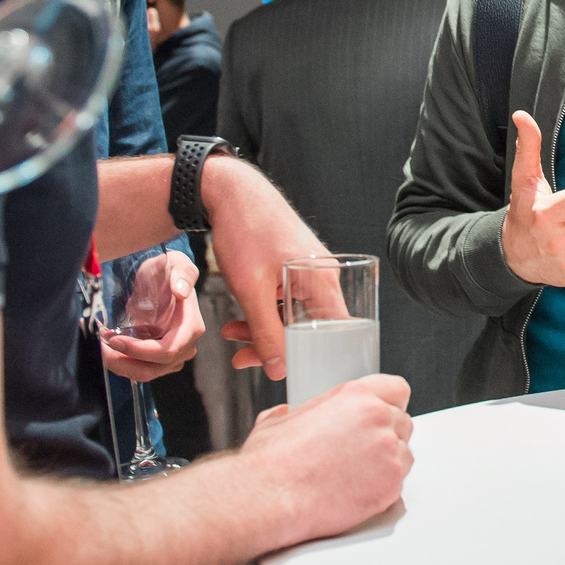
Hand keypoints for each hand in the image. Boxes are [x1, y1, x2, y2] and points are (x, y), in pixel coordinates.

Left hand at [102, 249, 201, 380]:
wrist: (164, 278)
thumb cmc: (170, 270)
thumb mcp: (177, 263)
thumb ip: (182, 274)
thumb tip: (180, 290)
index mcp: (190, 327)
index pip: (167, 350)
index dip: (140, 351)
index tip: (115, 340)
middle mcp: (185, 346)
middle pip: (153, 368)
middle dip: (123, 361)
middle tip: (100, 345)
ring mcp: (173, 356)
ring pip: (145, 373)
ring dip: (119, 365)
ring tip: (101, 346)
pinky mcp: (159, 359)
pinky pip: (140, 370)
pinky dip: (121, 363)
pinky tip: (107, 348)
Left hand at [207, 156, 325, 378]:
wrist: (229, 191)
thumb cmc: (245, 231)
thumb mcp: (251, 290)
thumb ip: (266, 333)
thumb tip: (279, 371)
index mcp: (324, 282)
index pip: (336, 335)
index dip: (318, 359)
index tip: (289, 373)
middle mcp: (323, 277)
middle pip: (311, 328)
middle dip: (276, 346)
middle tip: (243, 359)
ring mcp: (308, 271)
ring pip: (293, 316)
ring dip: (263, 330)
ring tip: (232, 334)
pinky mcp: (293, 268)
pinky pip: (285, 301)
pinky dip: (263, 313)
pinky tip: (240, 319)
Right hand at [236, 374, 414, 546]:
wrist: (269, 496)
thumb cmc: (272, 462)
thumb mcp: (278, 421)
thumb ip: (291, 413)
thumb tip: (284, 415)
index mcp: (355, 396)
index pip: (397, 389)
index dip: (389, 403)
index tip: (383, 414)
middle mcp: (378, 418)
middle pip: (403, 422)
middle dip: (386, 436)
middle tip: (360, 453)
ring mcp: (388, 452)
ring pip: (404, 453)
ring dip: (387, 462)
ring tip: (355, 475)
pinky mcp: (391, 484)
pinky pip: (399, 483)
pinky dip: (383, 488)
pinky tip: (356, 491)